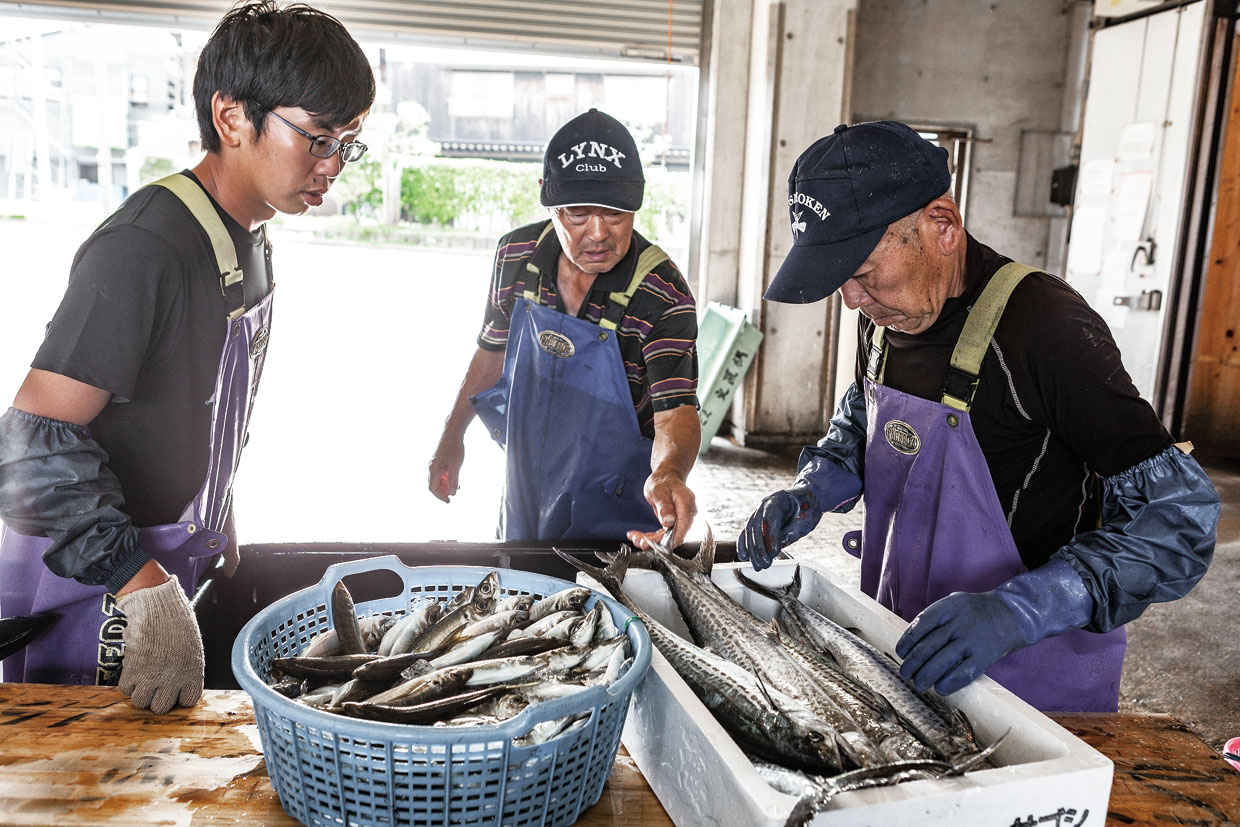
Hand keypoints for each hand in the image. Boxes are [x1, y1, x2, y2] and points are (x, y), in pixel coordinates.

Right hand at [116, 576, 204, 713]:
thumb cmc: (175, 621)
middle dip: (155, 697)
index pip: (188, 701)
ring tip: (141, 675)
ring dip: (138, 691)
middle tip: (153, 683)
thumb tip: (177, 685)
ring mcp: (153, 676)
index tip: (172, 688)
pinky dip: (126, 681)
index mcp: (194, 672)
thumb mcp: (191, 646)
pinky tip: (133, 667)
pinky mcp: (133, 670)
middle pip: (161, 708)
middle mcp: (175, 678)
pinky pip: (125, 689)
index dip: (177, 696)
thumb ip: (186, 667)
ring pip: (140, 702)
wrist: (158, 605)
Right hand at [428, 439, 464, 502]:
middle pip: (434, 484)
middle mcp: (431, 467)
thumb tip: (453, 493)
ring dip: (445, 485)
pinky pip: (440, 472)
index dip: (440, 496)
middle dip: (442, 492)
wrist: (452, 433)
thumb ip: (454, 481)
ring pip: (437, 478)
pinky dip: (446, 478)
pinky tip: (454, 478)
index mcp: (433, 470)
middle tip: (452, 496)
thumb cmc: (454, 449)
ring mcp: (434, 463)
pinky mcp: (438, 459)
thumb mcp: (455, 467)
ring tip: (455, 487)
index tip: (448, 501)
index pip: (433, 488)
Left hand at [628, 472, 695, 549]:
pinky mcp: (675, 523)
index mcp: (686, 504)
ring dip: (652, 540)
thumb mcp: (659, 491)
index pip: (682, 526)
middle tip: (638, 541)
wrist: (666, 477)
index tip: (656, 545)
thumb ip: (665, 506)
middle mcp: (687, 514)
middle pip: (675, 534)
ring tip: (635, 539)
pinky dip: (652, 537)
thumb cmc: (663, 481)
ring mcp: (681, 519)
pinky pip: (665, 534)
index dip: (671, 539)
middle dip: (657, 541)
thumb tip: (669, 522)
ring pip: (669, 537)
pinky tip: (640, 536)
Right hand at [737, 486, 821, 570]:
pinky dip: (745, 544)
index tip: (773, 553)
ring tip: (758, 566)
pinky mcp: (758, 520)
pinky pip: (748, 532)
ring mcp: (759, 511)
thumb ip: (793, 531)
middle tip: (765, 564)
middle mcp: (765, 504)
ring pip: (750, 531)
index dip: (770, 536)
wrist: (804, 498)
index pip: (770, 517)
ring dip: (753, 550)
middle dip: (760, 547)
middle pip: (757, 526)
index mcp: (779, 498)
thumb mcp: (807, 518)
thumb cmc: (808, 507)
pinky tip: (744, 556)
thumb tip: (779, 545)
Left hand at [895, 558, 1093, 695]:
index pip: (919, 626)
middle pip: (927, 647)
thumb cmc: (976, 611)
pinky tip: (939, 688)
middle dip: (912, 664)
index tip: (901, 653)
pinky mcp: (984, 656)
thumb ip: (935, 617)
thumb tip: (911, 640)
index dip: (907, 642)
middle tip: (906, 674)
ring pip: (941, 662)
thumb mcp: (954, 603)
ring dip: (925, 676)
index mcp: (947, 608)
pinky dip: (948, 683)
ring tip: (918, 684)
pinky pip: (963, 673)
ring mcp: (971, 640)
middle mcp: (958, 624)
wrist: (1013, 614)